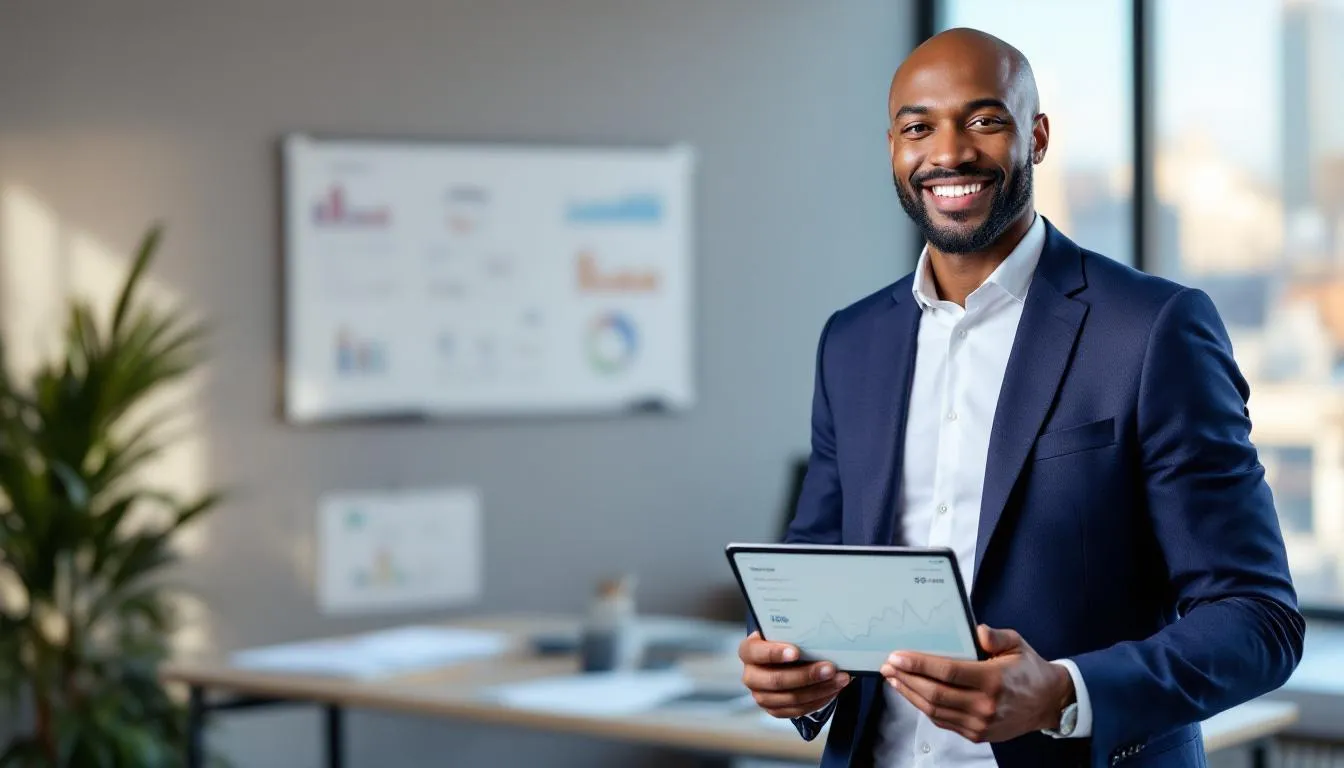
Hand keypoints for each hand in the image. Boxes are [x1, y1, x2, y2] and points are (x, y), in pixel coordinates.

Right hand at [738, 631, 851, 718]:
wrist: (779, 661)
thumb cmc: (783, 642)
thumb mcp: (782, 634)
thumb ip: (793, 635)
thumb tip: (820, 637)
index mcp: (748, 652)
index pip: (756, 652)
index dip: (775, 653)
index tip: (796, 652)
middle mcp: (751, 676)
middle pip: (776, 680)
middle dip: (806, 675)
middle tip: (830, 668)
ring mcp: (761, 696)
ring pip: (791, 698)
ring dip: (819, 690)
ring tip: (839, 679)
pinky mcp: (774, 710)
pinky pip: (798, 710)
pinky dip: (818, 700)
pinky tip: (833, 690)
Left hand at [878, 625, 1073, 743]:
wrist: (1049, 702)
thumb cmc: (1029, 670)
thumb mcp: (1017, 643)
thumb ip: (995, 636)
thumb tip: (977, 631)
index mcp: (993, 680)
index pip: (947, 672)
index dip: (919, 665)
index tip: (897, 656)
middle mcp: (985, 705)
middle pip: (935, 693)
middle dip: (906, 679)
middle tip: (888, 666)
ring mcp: (980, 723)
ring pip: (934, 710)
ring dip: (910, 694)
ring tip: (894, 679)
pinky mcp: (977, 734)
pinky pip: (943, 721)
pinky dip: (924, 708)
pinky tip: (913, 694)